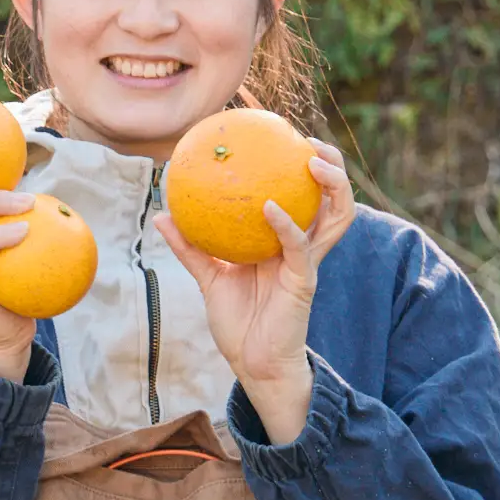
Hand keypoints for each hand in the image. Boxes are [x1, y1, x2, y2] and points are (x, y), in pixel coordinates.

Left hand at [156, 139, 354, 444]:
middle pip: (334, 198)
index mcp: (288, 241)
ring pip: (337, 216)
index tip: (287, 135)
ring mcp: (309, 262)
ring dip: (332, 185)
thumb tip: (163, 216)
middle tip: (308, 141)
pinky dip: (287, 224)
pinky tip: (271, 206)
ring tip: (312, 160)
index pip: (306, 195)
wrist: (253, 363)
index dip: (305, 165)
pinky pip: (300, 246)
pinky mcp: (304, 281)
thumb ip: (191, 247)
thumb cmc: (238, 321)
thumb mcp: (209, 277)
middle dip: (332, 165)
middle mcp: (305, 246)